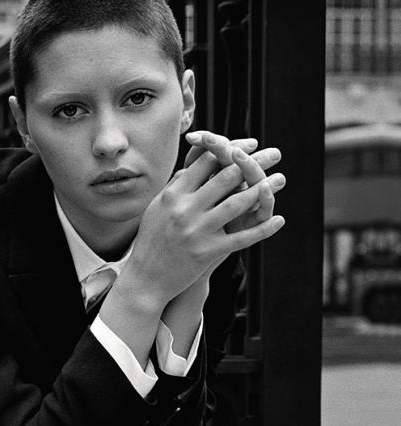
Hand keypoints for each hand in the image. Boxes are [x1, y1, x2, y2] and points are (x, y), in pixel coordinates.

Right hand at [124, 131, 286, 305]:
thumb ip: (177, 186)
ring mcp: (197, 231)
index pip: (206, 163)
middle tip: (274, 155)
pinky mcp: (207, 252)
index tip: (248, 146)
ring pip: (237, 203)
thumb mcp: (157, 208)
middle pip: (225, 177)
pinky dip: (263, 229)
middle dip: (253, 163)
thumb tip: (196, 163)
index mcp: (173, 195)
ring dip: (263, 190)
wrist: (145, 279)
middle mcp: (185, 210)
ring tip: (280, 180)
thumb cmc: (152, 240)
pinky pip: (242, 238)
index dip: (230, 151)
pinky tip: (279, 220)